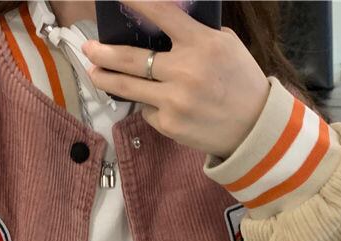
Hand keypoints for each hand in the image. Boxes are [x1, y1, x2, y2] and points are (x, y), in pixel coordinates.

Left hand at [80, 0, 269, 158]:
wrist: (253, 127)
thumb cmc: (240, 81)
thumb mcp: (225, 46)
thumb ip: (196, 34)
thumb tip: (163, 25)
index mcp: (201, 43)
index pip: (161, 13)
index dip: (135, 1)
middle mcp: (184, 70)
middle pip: (131, 59)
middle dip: (104, 52)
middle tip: (87, 47)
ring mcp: (174, 100)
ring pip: (129, 88)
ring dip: (106, 78)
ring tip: (94, 72)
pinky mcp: (169, 124)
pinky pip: (147, 109)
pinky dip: (149, 104)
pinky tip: (157, 103)